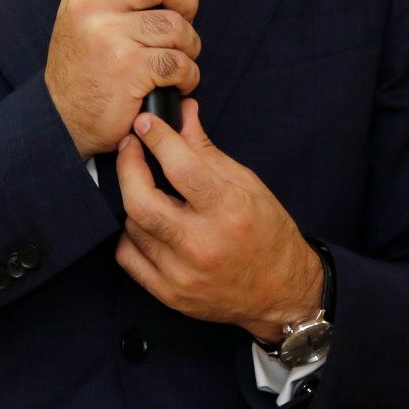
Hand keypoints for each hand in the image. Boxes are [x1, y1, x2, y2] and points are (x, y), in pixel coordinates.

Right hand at [44, 0, 200, 160]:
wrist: (61, 117)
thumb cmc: (84, 64)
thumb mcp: (85, 11)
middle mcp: (92, 4)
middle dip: (186, 1)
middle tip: (182, 19)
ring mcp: (108, 35)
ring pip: (176, 24)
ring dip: (189, 45)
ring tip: (177, 57)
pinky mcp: (127, 68)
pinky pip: (178, 62)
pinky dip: (187, 75)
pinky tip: (176, 81)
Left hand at [113, 99, 323, 343]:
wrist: (281, 293)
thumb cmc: (268, 233)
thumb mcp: (248, 185)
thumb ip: (207, 151)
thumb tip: (183, 114)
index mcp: (229, 210)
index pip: (182, 168)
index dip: (158, 139)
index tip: (146, 122)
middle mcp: (203, 244)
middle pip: (142, 202)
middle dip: (128, 166)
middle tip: (130, 147)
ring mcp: (183, 274)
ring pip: (133, 227)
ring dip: (132, 198)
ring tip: (144, 185)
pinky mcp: (170, 294)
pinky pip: (128, 258)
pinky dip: (129, 235)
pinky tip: (143, 222)